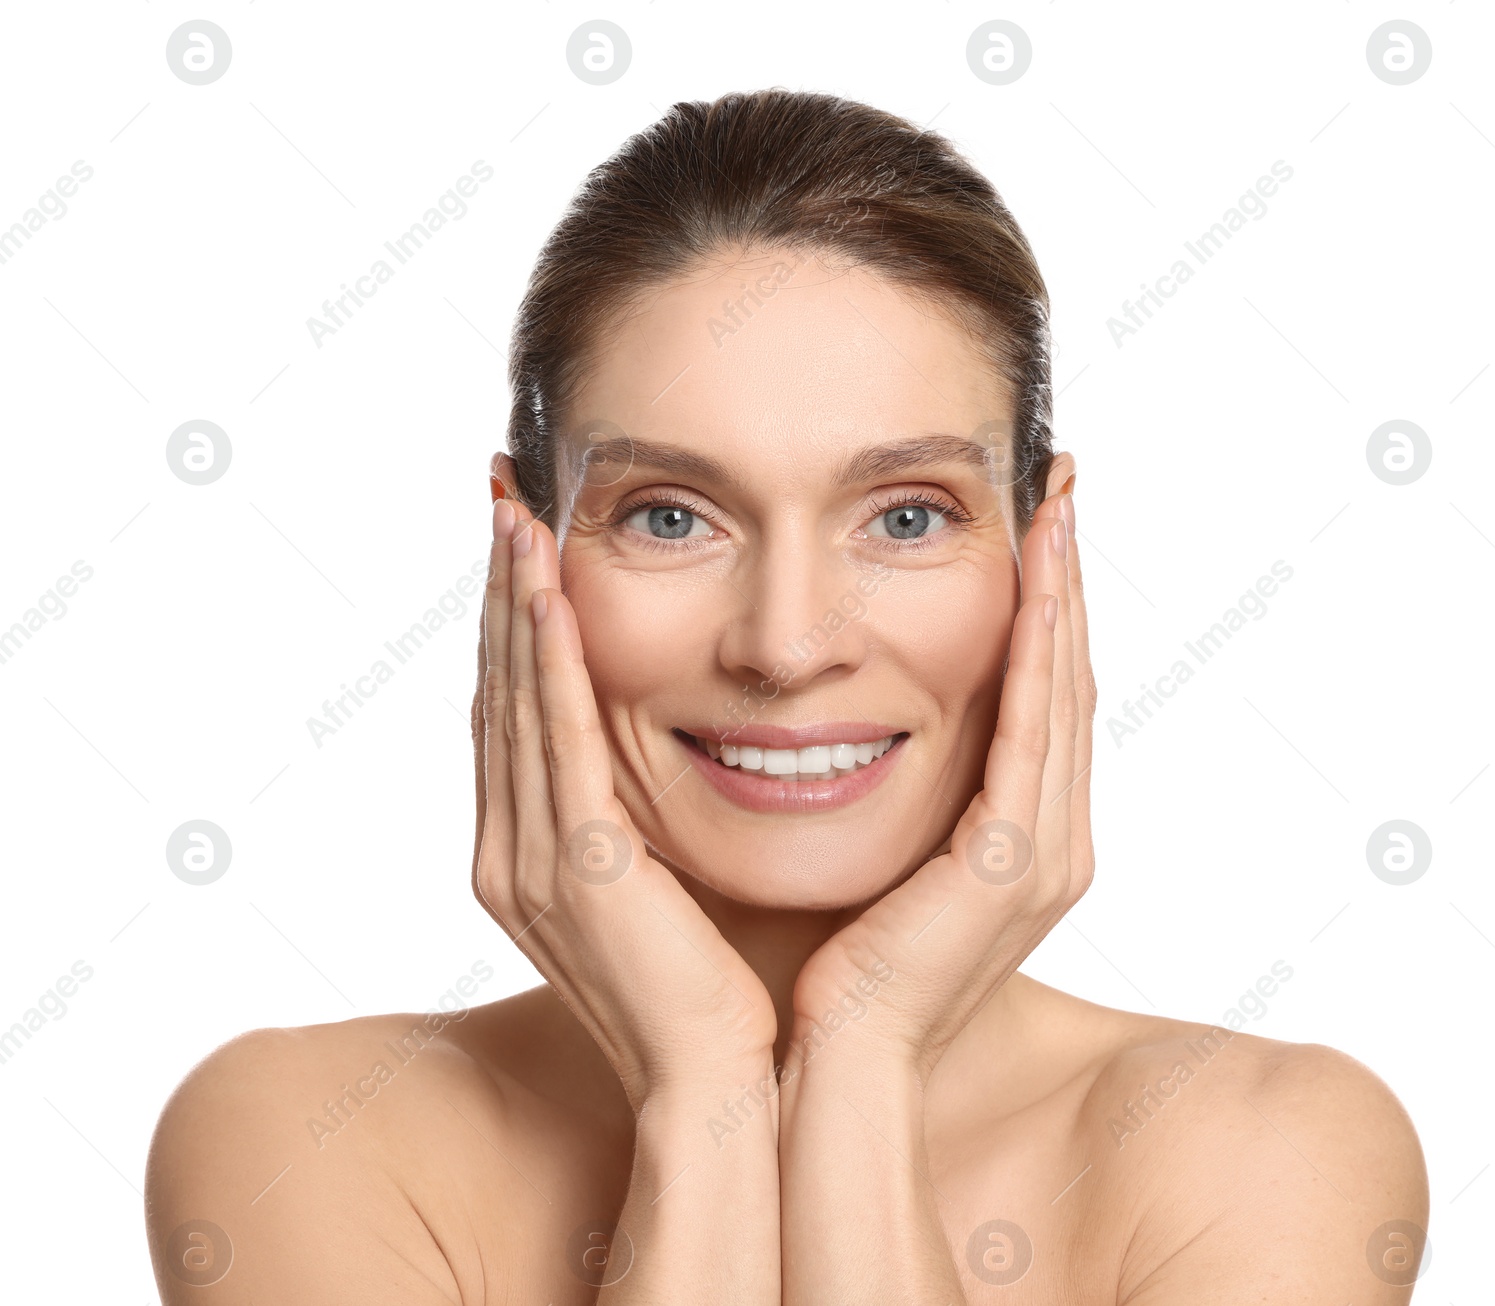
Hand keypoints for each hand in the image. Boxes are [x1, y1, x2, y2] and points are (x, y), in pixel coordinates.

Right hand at [470, 494, 776, 1107]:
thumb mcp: (653, 881)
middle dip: (496, 593)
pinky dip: (547, 660)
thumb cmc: (706, 984)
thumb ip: (628, 816)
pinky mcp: (578, 868)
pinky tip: (545, 592)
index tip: (517, 547)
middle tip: (501, 499)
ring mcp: (529, 862)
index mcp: (521, 855)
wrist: (713, 1082)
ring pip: (515, 702)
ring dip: (512, 604)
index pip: (510, 714)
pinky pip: (557, 740)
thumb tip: (649, 753)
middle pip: (496, 692)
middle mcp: (506, 851)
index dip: (506, 626)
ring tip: (517, 516)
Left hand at [789, 486, 1093, 1081]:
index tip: (1040, 529)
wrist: (834, 1053)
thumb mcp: (886, 852)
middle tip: (1064, 490)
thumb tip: (864, 718)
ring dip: (1062, 599)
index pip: (1048, 701)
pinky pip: (1033, 736)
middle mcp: (1056, 842)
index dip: (1050, 612)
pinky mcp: (1013, 866)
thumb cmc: (841, 962)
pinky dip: (1038, 657)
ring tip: (1056, 510)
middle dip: (1067, 585)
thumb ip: (906, 790)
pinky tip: (1037, 587)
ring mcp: (1046, 855)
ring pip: (1065, 696)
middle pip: (1071, 684)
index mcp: (1028, 841)